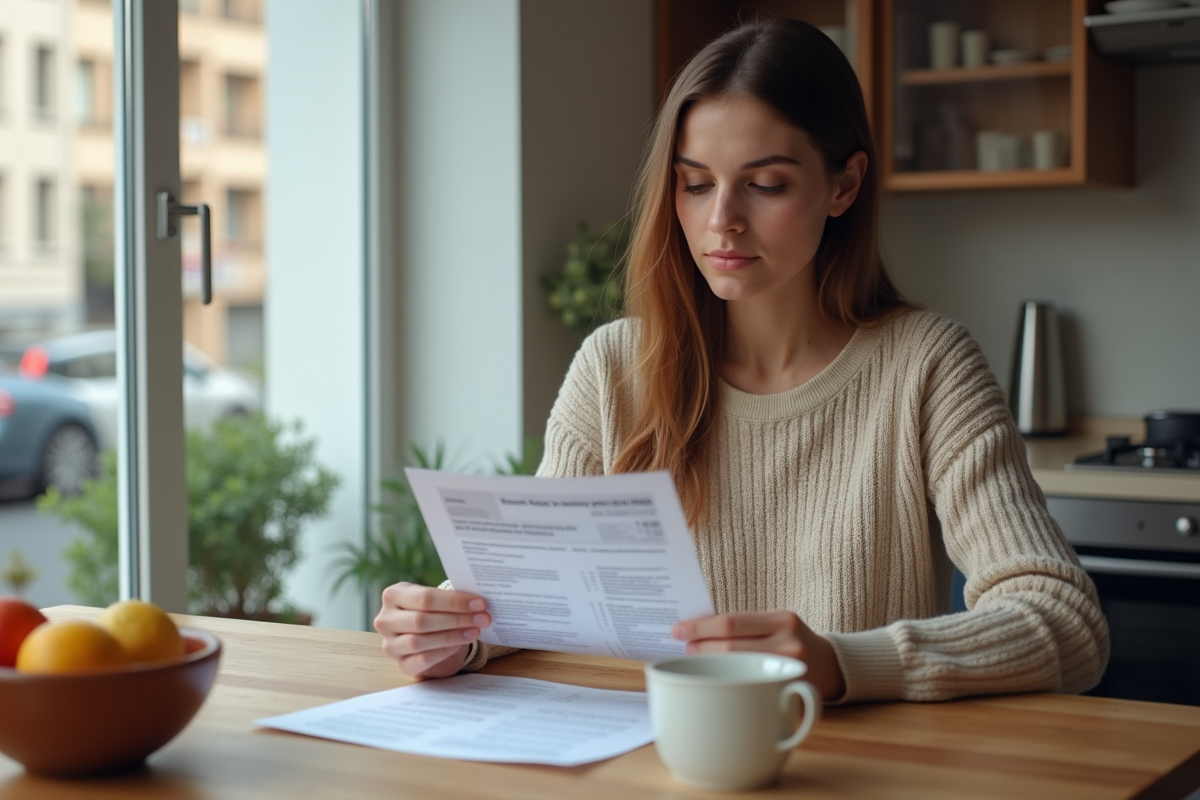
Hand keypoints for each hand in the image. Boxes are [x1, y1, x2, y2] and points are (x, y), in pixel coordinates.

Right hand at [373, 582, 490, 679]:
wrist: (424, 636)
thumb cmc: (431, 612)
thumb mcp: (435, 600)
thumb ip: (449, 599)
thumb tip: (479, 603)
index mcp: (392, 595)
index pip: (425, 598)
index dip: (454, 601)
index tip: (479, 603)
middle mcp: (385, 619)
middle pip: (421, 620)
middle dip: (457, 619)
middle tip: (482, 618)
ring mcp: (390, 644)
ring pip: (419, 641)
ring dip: (452, 636)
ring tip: (474, 631)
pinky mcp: (400, 664)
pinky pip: (421, 659)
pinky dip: (443, 652)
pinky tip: (459, 645)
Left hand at [671, 611, 846, 700]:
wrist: (830, 665)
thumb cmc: (790, 640)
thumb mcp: (774, 624)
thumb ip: (745, 626)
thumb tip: (695, 629)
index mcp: (782, 619)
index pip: (731, 622)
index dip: (699, 627)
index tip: (678, 629)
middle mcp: (789, 644)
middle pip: (730, 647)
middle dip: (700, 648)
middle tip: (683, 647)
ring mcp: (788, 671)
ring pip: (735, 668)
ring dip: (709, 664)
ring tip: (695, 660)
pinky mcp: (786, 693)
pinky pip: (748, 686)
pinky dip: (726, 680)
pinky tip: (715, 677)